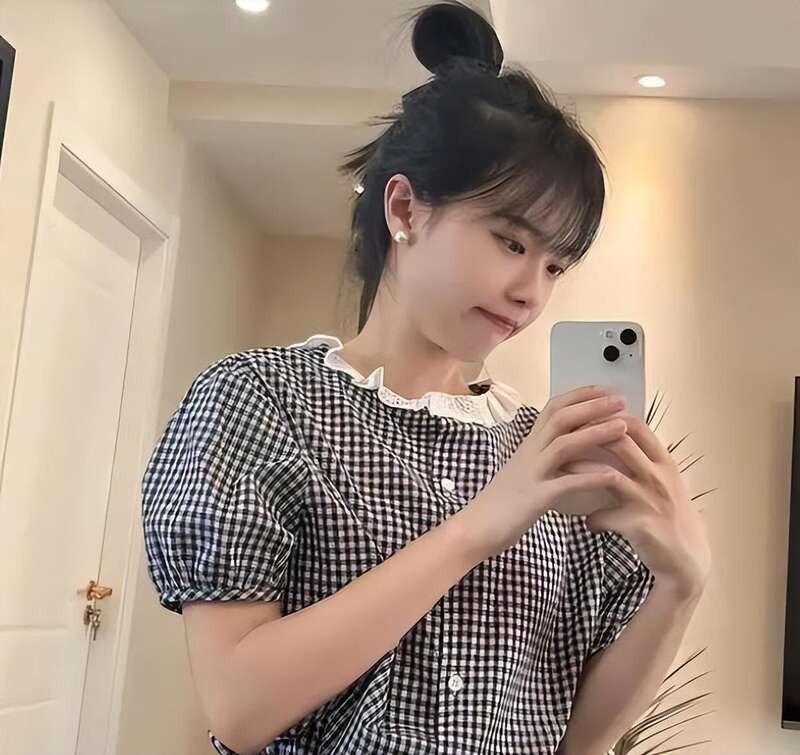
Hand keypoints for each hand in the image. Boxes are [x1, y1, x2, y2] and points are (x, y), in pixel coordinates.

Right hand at [457, 385, 630, 562]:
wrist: (475, 527)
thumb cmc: (502, 503)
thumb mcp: (524, 472)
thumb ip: (545, 459)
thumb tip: (569, 451)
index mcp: (528, 445)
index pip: (553, 409)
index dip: (579, 396)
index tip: (604, 389)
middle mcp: (529, 453)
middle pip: (561, 419)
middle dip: (592, 406)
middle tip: (621, 400)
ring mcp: (531, 473)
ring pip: (564, 444)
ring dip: (595, 433)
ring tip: (623, 426)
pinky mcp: (535, 497)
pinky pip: (566, 483)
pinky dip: (591, 478)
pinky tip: (613, 477)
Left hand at [561, 414, 712, 596]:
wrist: (689, 559)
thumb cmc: (670, 516)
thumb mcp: (663, 483)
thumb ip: (642, 462)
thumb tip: (608, 440)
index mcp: (664, 463)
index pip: (637, 426)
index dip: (607, 417)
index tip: (583, 417)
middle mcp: (659, 477)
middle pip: (620, 442)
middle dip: (588, 437)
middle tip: (562, 439)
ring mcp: (650, 501)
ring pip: (609, 475)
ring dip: (581, 471)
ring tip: (561, 472)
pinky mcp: (640, 526)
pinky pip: (605, 516)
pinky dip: (592, 518)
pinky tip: (587, 521)